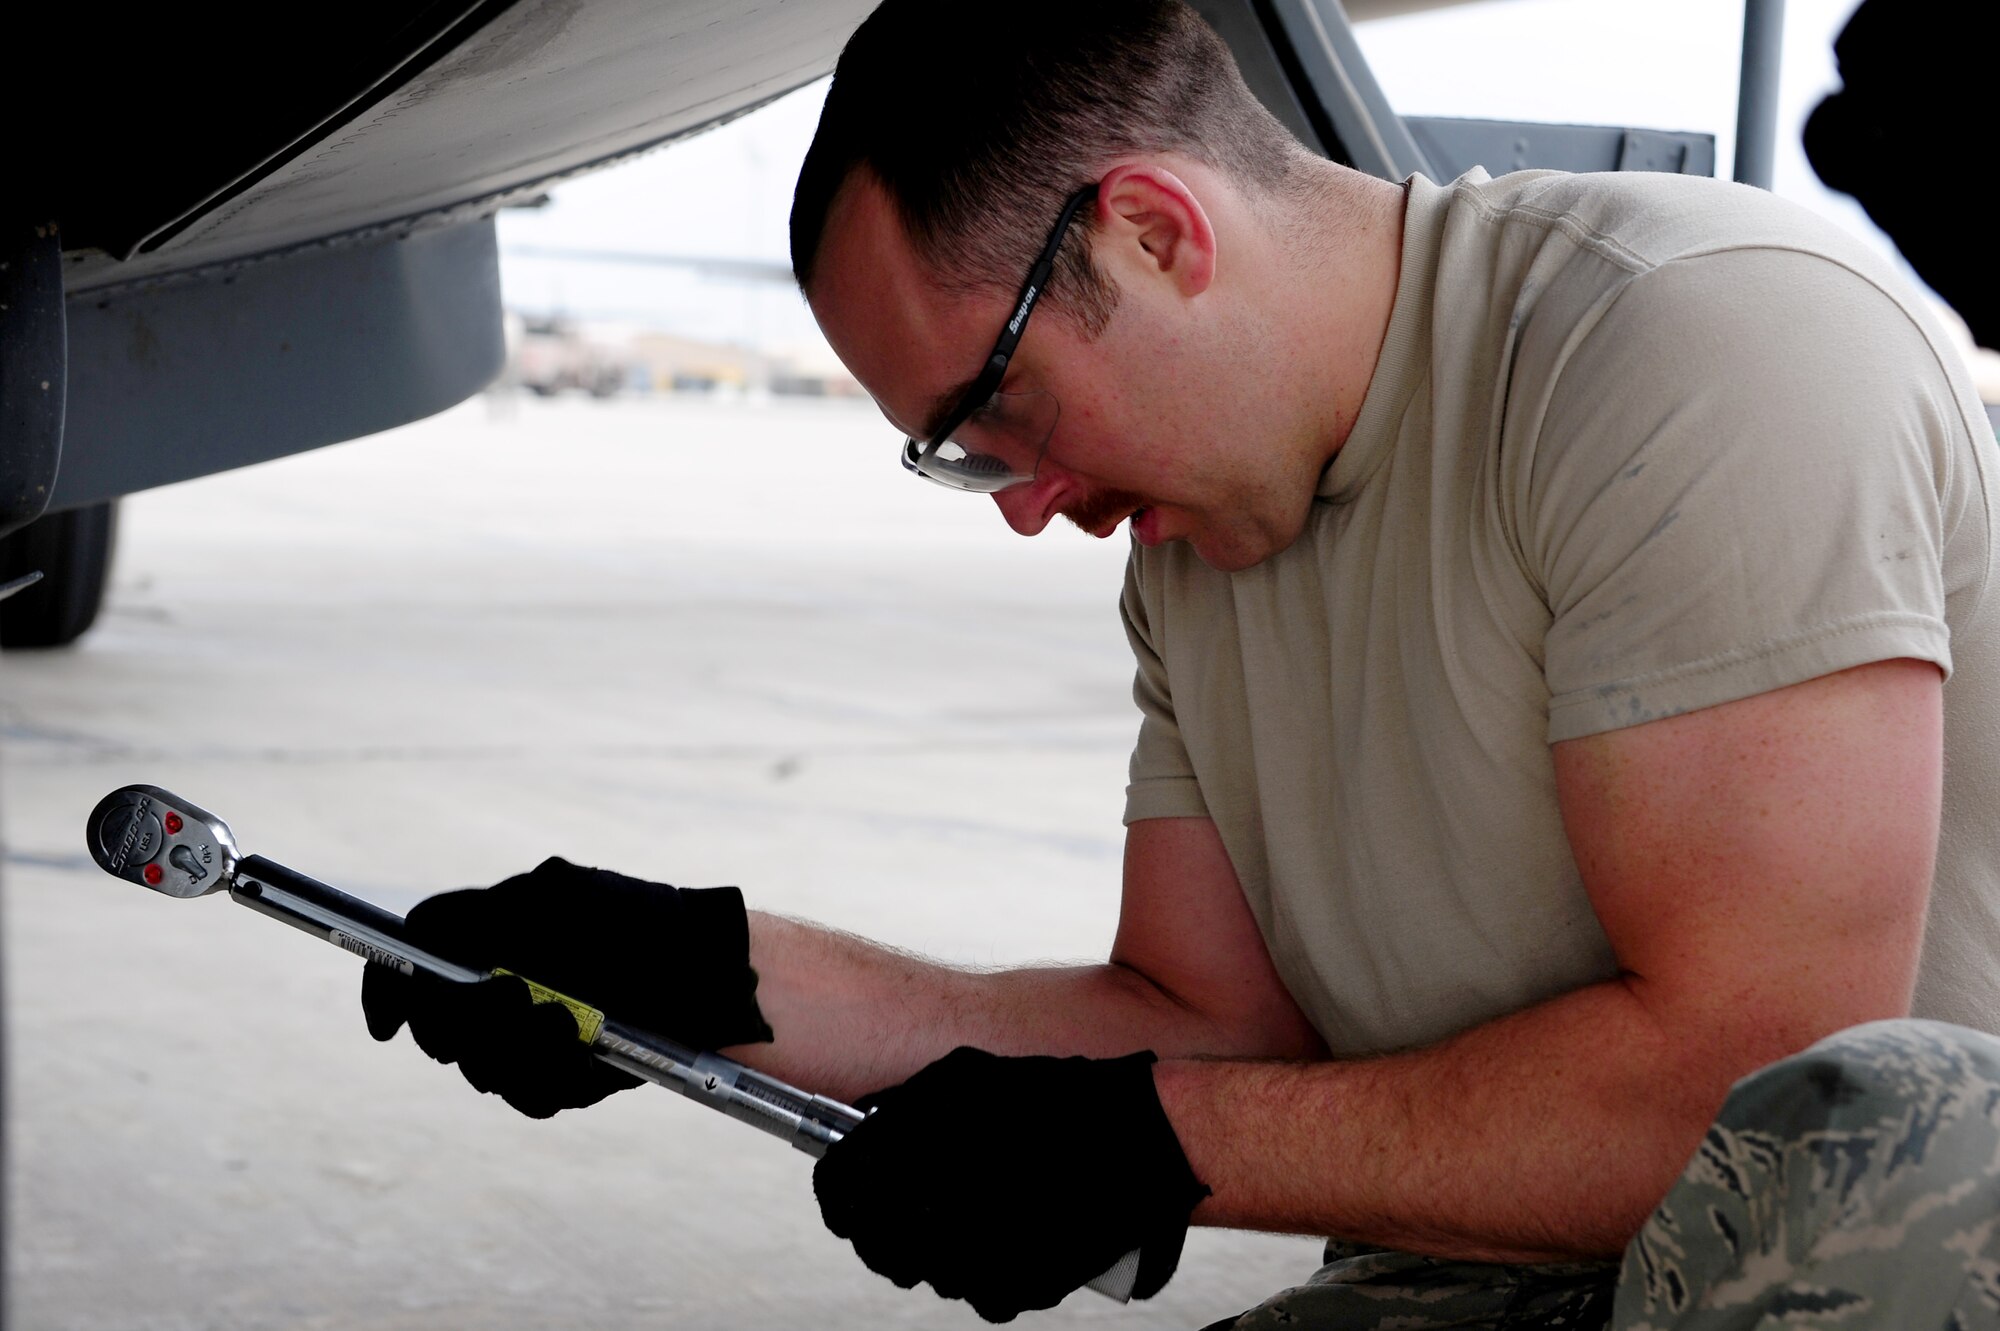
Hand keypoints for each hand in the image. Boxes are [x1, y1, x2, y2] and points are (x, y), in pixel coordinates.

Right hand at [362, 856, 772, 1117]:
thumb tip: (414, 939)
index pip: (416, 964)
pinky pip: (536, 1097)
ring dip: (520, 1052)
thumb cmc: (636, 924)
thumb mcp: (553, 897)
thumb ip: (474, 914)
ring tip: (567, 1024)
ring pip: (486, 1072)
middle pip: (442, 1031)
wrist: (710, 976)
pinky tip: (587, 1053)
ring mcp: (534, 1036)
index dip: (390, 995)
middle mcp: (506, 991)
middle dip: (467, 1026)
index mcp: (494, 939)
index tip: (386, 1026)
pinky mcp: (567, 1075)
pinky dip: (556, 1080)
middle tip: (514, 1002)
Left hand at [812, 1046, 1208, 1322]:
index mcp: (911, 1152)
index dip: (839, 1192)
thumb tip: (862, 1132)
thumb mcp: (961, 1077)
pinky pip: (982, 1292)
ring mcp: (975, 1257)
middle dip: (883, 1225)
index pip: (838, 1190)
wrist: (1138, 1140)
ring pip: (928, 1272)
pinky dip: (989, 1270)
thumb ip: (898, 1107)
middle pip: (876, 1244)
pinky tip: (1012, 1232)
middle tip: (907, 1205)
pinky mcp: (1016, 1288)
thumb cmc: (1051, 1100)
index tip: (848, 1190)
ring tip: (977, 1206)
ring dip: (938, 1247)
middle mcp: (933, 1211)